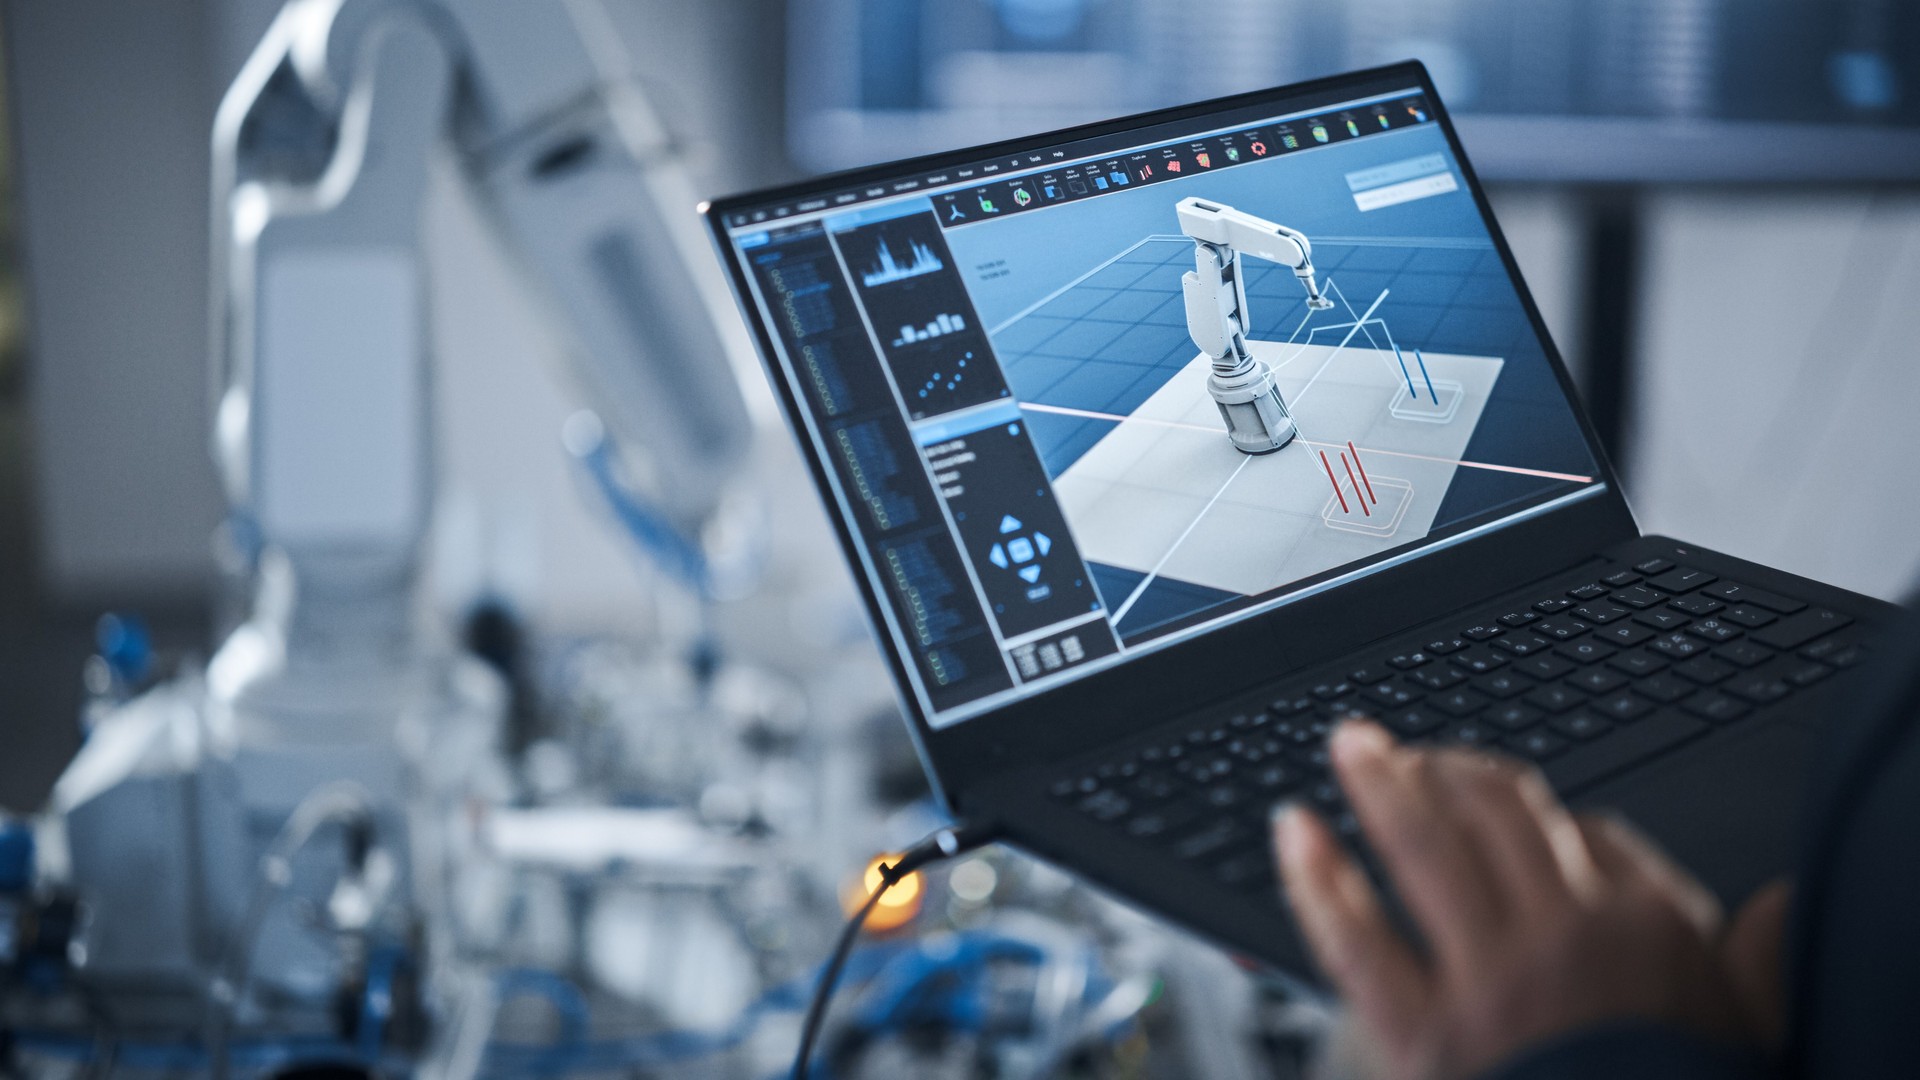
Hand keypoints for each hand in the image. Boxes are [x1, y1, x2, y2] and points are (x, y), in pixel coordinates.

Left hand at [1271, 721, 1787, 1079]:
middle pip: (1495, 818)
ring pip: (1425, 852)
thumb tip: (1781, 903)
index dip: (1531, 809)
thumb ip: (1760, 959)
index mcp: (1645, 925)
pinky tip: (1294, 832)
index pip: (1583, 834)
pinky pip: (1358, 940)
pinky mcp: (1425, 1034)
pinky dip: (1318, 880)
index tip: (1498, 798)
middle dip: (1446, 772)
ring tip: (1348, 745)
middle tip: (1403, 749)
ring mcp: (1490, 980)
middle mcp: (1563, 933)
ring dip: (1379, 786)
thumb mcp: (1752, 1030)